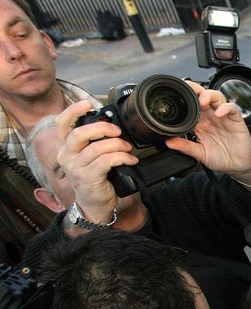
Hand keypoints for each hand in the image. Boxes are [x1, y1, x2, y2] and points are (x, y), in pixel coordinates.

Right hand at [56, 100, 136, 220]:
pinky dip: (122, 157)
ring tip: (128, 148)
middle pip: (80, 133)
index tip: (88, 104)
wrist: (94, 204)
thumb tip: (111, 126)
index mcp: (66, 147)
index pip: (62, 124)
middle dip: (102, 128)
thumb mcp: (90, 157)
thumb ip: (93, 142)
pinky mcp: (88, 177)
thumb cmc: (95, 178)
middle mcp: (67, 156)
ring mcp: (76, 168)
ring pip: (97, 148)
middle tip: (117, 131)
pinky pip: (107, 161)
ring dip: (117, 145)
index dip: (73, 111)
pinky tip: (131, 160)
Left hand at [164, 82, 250, 181]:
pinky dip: (225, 107)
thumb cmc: (220, 158)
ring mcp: (223, 116)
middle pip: (203, 95)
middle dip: (196, 89)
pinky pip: (232, 108)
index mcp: (200, 122)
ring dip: (209, 95)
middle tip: (188, 91)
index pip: (191, 104)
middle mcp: (211, 116)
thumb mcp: (200, 154)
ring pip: (217, 97)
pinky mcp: (236, 119)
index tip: (175, 93)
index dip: (184, 96)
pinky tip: (219, 114)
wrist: (237, 166)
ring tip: (203, 102)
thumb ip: (186, 147)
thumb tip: (169, 142)